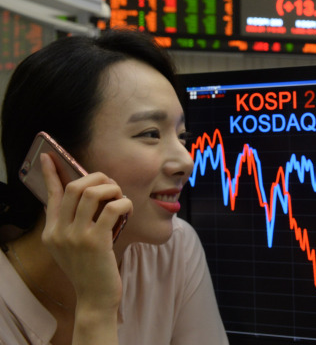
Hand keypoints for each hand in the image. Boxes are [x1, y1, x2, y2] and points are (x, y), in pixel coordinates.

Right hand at [40, 152, 132, 310]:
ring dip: (112, 189)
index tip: (48, 156)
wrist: (95, 298)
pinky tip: (127, 209)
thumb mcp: (71, 247)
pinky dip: (124, 203)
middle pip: (73, 188)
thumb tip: (85, 196)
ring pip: (92, 193)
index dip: (51, 174)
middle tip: (110, 185)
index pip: (50, 195)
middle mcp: (59, 232)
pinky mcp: (96, 242)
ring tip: (120, 198)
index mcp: (52, 232)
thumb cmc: (90, 269)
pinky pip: (112, 208)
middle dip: (96, 178)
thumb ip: (72, 224)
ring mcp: (76, 236)